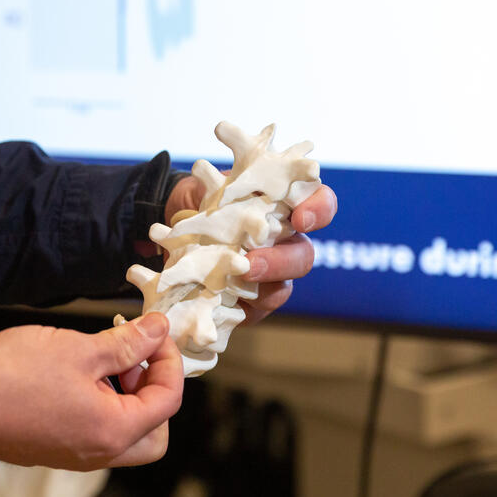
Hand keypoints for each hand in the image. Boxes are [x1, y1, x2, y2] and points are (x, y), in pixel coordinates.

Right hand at [0, 313, 182, 469]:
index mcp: (114, 432)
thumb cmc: (12, 378)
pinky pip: (96, 431)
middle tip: (136, 355)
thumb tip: (158, 330)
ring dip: (127, 395)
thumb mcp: (80, 349)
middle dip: (155, 389)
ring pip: (125, 432)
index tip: (154, 331)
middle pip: (156, 431)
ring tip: (104, 356)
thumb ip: (127, 343)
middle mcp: (100, 453)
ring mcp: (76, 455)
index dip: (169, 360)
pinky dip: (102, 403)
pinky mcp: (56, 448)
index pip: (168, 400)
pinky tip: (80, 371)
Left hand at [166, 176, 337, 323]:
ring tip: (230, 282)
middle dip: (281, 262)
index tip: (302, 218)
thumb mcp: (207, 184)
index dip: (318, 211)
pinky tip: (220, 300)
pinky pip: (254, 312)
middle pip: (303, 256)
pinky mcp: (251, 304)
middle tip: (251, 264)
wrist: (177, 230)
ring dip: (257, 288)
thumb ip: (212, 185)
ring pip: (281, 289)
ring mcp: (270, 277)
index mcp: (285, 207)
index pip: (320, 205)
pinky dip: (238, 307)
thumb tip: (202, 187)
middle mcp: (285, 243)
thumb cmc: (203, 200)